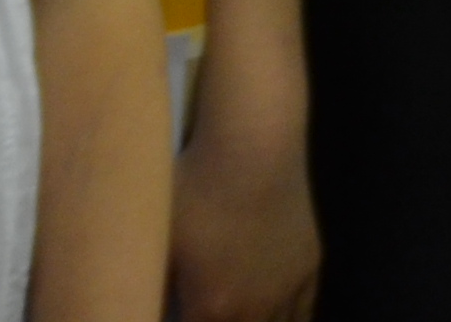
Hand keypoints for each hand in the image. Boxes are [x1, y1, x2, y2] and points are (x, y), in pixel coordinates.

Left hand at [167, 113, 320, 321]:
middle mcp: (257, 310)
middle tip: (210, 310)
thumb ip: (150, 286)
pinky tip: (272, 313)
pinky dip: (287, 318)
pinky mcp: (311, 265)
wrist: (254, 146)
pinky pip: (304, 312)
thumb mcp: (158, 239)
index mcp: (212, 308)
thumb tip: (139, 301)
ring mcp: (289, 289)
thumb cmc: (195, 188)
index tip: (182, 313)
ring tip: (239, 313)